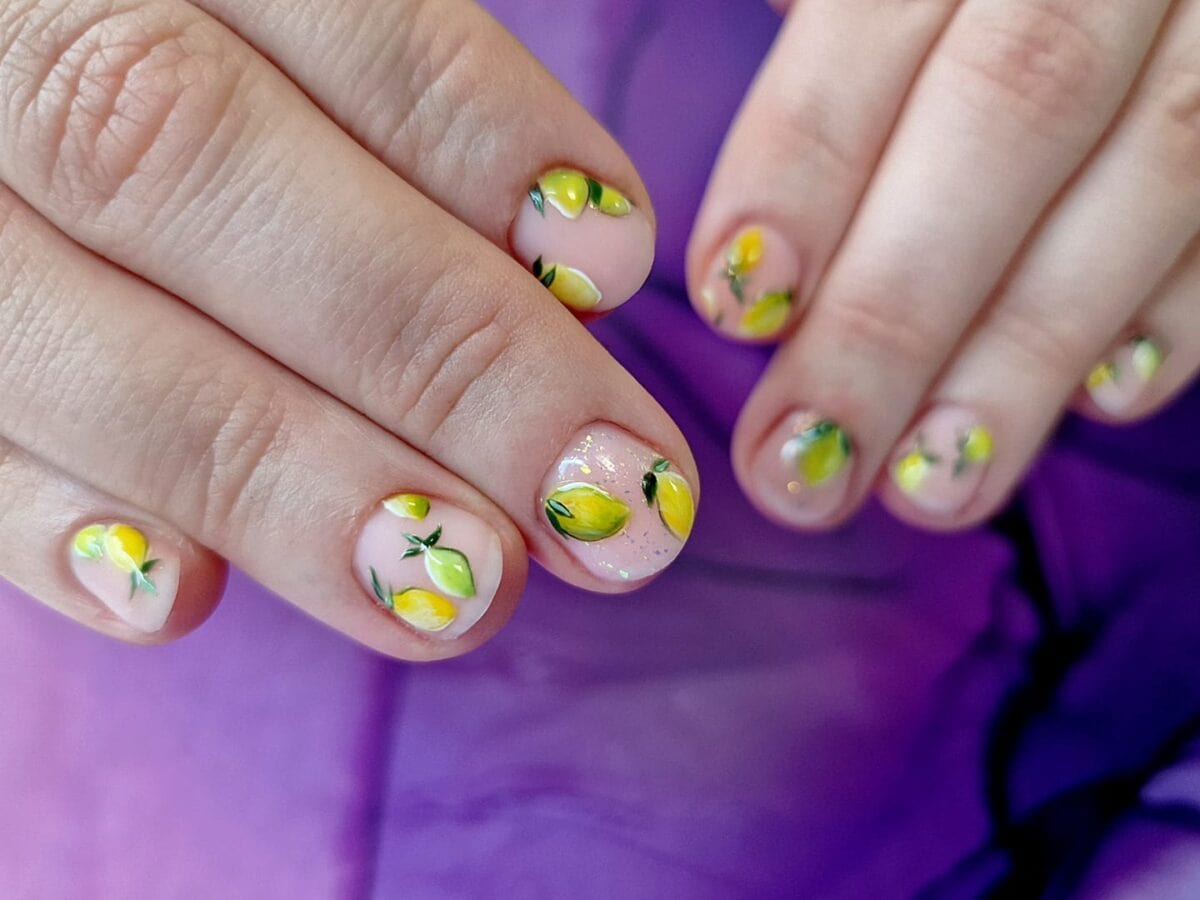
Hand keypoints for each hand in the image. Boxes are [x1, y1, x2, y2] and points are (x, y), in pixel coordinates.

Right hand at [0, 0, 696, 654]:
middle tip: (604, 498)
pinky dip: (44, 526)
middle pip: (190, 164)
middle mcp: (2, 43)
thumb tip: (565, 275)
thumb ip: (383, 109)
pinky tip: (178, 602)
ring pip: (72, 336)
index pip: (325, 5)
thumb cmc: (183, 66)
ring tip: (464, 592)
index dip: (471, 133)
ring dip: (284, 478)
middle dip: (431, 348)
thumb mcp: (264, 24)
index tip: (615, 259)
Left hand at [688, 0, 1198, 529]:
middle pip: (1009, 113)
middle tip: (803, 469)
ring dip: (1029, 355)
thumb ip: (835, 41)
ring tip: (930, 488)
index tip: (738, 303)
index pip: (874, 17)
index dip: (801, 163)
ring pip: (1153, 172)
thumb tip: (757, 241)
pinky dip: (1180, 312)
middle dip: (893, 312)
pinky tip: (1106, 401)